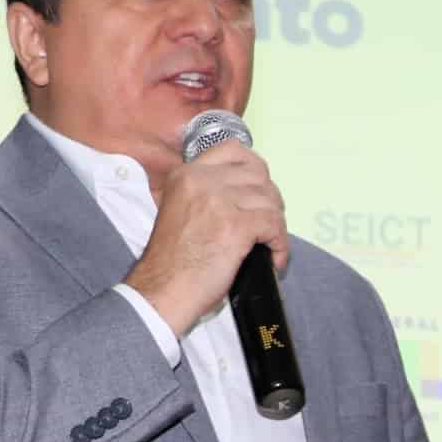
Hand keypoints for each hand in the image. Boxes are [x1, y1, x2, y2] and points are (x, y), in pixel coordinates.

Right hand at [124, 142, 289, 335]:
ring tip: (270, 244)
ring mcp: (220, 201)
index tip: (259, 189)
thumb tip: (246, 194)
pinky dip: (280, 244)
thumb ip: (206, 194)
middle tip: (268, 223)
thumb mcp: (179, 210)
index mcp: (186, 175)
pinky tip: (273, 258)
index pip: (232, 150)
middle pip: (258, 175)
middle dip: (270, 200)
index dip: (254, 169)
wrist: (162, 291)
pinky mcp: (237, 226)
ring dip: (276, 224)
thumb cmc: (171, 262)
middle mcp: (202, 181)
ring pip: (270, 200)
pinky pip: (274, 225)